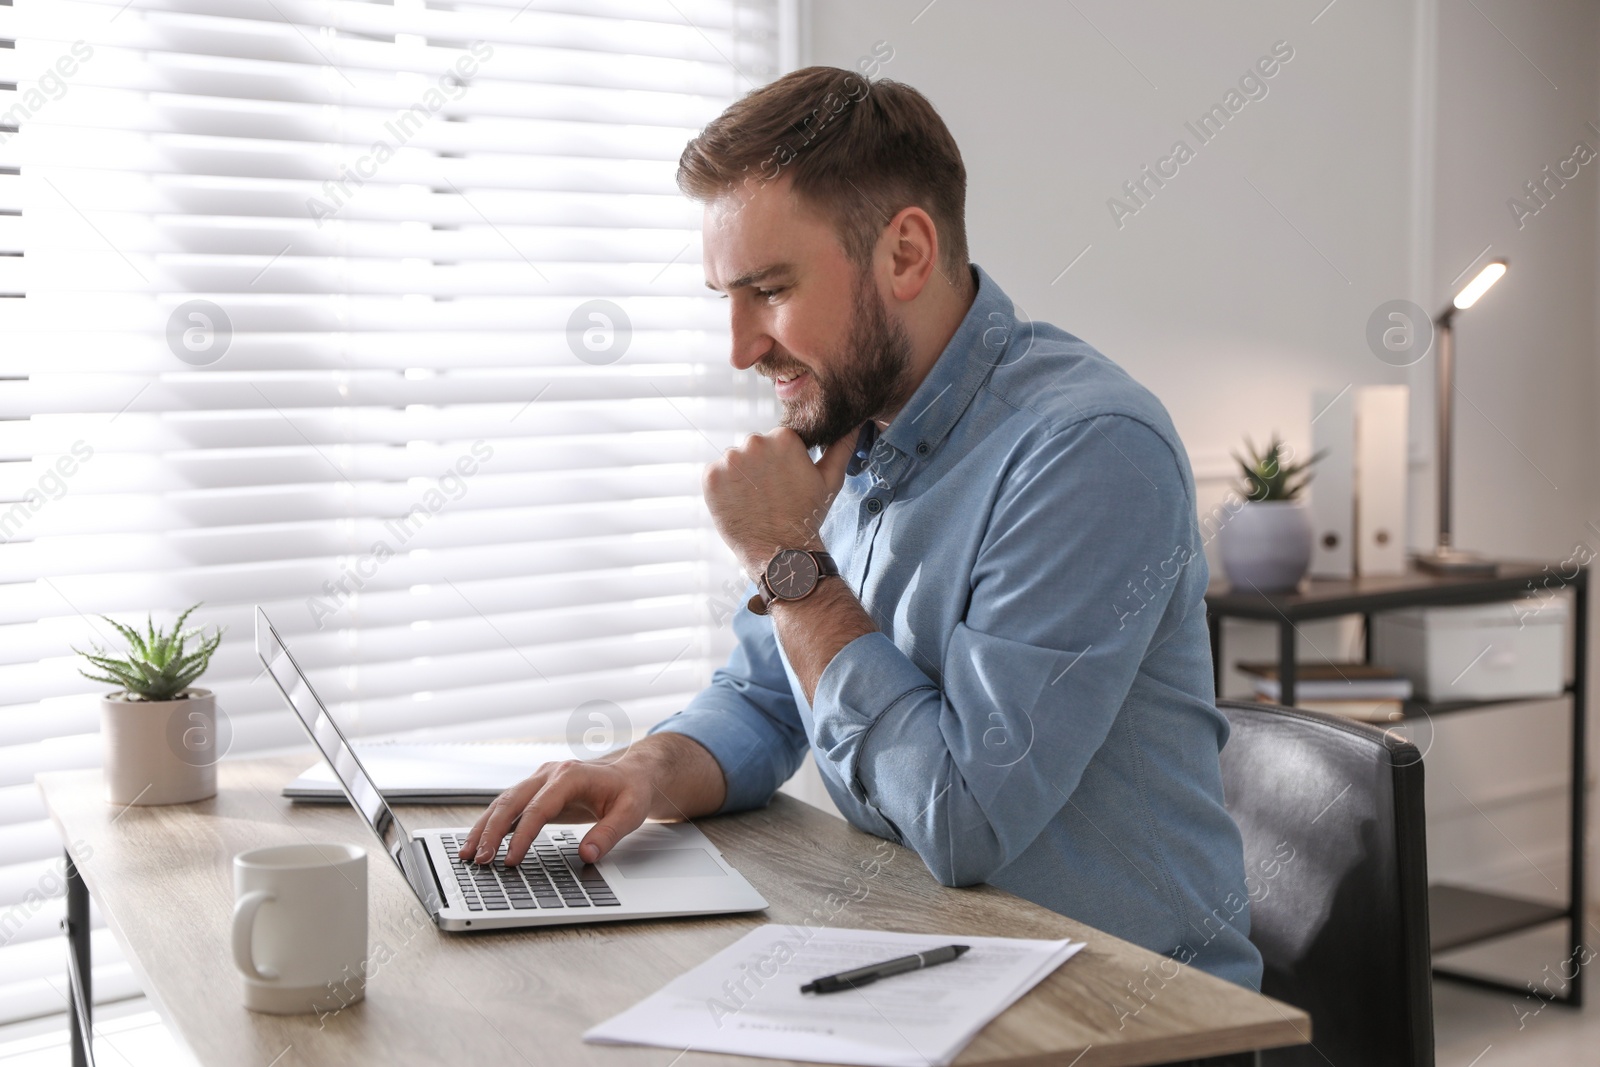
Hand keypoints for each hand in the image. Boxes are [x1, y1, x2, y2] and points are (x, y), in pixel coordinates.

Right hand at [456, 733, 726, 866]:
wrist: (632, 773)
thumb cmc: (631, 791)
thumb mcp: (630, 813)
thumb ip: (609, 834)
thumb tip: (588, 855)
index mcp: (570, 776)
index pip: (539, 808)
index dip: (523, 835)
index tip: (510, 859)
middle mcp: (549, 774)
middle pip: (511, 801)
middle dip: (492, 831)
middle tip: (480, 860)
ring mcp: (540, 780)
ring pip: (504, 802)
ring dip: (484, 827)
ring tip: (468, 854)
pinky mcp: (536, 791)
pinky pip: (509, 806)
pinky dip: (492, 823)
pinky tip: (479, 842)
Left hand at [703, 427, 858, 575]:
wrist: (781, 553)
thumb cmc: (807, 516)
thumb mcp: (830, 479)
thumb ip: (841, 446)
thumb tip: (856, 423)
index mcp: (785, 437)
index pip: (777, 440)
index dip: (781, 462)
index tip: (785, 482)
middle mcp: (755, 442)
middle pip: (754, 448)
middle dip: (760, 467)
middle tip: (771, 494)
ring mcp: (730, 459)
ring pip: (734, 462)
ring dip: (741, 477)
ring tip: (755, 501)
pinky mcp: (711, 477)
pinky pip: (715, 475)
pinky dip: (723, 488)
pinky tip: (738, 504)